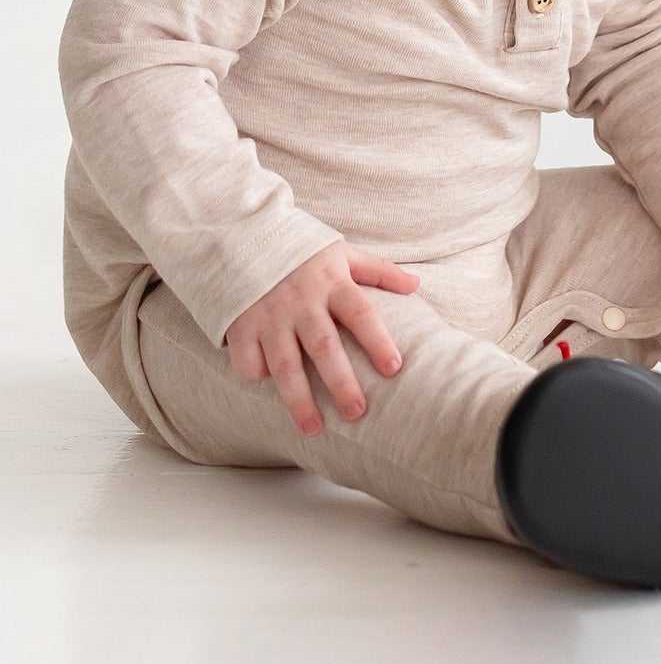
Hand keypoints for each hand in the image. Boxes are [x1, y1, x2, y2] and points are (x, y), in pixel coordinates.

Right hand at [224, 241, 421, 436]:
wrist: (243, 234)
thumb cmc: (301, 249)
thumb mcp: (341, 252)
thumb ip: (378, 271)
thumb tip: (416, 286)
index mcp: (331, 282)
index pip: (361, 313)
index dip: (378, 341)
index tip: (394, 368)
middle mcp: (301, 302)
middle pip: (325, 347)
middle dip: (341, 383)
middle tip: (358, 413)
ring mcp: (269, 315)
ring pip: (286, 365)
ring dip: (299, 400)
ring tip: (314, 429)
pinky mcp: (240, 325)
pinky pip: (248, 361)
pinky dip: (257, 376)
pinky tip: (268, 388)